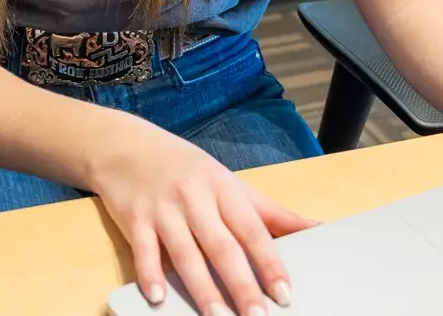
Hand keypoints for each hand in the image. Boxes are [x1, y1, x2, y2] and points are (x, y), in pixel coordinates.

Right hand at [92, 126, 320, 315]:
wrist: (123, 144)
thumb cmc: (185, 168)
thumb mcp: (230, 182)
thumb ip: (271, 212)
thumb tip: (319, 228)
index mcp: (224, 189)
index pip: (251, 231)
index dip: (269, 263)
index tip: (284, 293)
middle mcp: (195, 198)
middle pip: (221, 247)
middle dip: (241, 284)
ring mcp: (163, 209)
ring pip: (186, 254)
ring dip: (202, 288)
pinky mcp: (134, 218)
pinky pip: (143, 250)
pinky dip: (150, 273)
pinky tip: (158, 298)